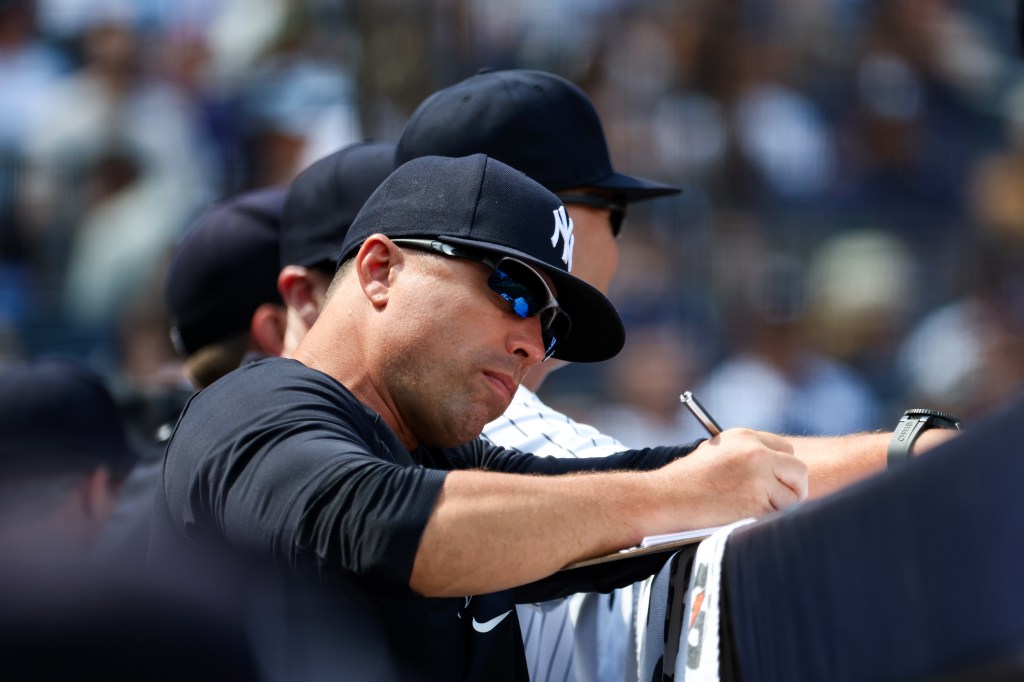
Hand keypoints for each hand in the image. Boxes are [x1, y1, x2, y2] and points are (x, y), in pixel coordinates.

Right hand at [653, 428, 807, 529]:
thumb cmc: (685, 481)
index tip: (778, 480)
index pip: (786, 449)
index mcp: (745, 436)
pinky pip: (779, 515)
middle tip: (778, 499)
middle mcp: (756, 452)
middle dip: (792, 487)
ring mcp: (759, 476)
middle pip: (798, 470)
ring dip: (778, 507)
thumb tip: (774, 469)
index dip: (783, 468)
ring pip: (793, 496)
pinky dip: (765, 520)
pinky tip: (743, 517)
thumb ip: (746, 454)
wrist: (666, 499)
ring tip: (750, 510)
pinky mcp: (757, 501)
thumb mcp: (716, 453)